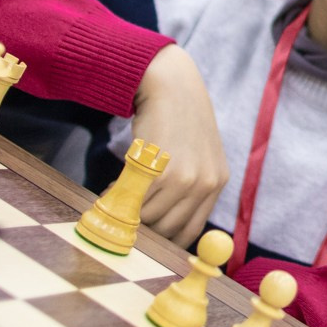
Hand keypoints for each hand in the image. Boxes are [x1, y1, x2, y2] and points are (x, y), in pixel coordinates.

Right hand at [131, 45, 228, 246]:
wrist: (171, 85)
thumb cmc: (177, 119)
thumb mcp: (195, 153)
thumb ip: (187, 185)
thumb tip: (162, 222)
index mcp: (217, 182)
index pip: (191, 230)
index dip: (165, 240)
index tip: (146, 241)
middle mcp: (207, 184)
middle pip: (170, 230)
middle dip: (143, 231)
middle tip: (123, 223)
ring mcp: (187, 179)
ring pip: (150, 219)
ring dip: (128, 216)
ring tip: (114, 202)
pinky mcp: (163, 172)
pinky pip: (137, 202)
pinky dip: (118, 200)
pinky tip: (109, 190)